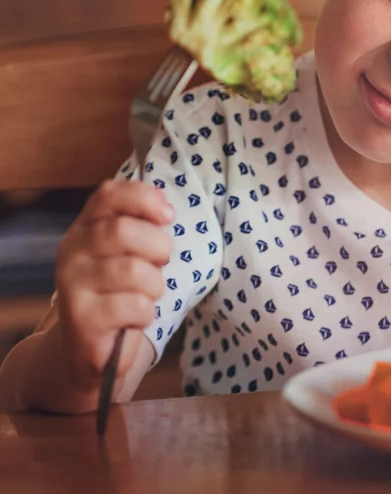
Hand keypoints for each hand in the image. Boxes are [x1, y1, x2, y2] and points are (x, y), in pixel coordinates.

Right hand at [53, 180, 172, 390]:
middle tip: (161, 262)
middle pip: (124, 231)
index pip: (109, 194)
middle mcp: (71, 251)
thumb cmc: (119, 291)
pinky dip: (146, 312)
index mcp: (85, 228)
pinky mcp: (81, 318)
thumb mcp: (129, 252)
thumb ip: (141, 225)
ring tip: (148, 294)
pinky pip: (134, 305)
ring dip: (155, 285)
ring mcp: (72, 285)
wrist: (89, 347)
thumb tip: (165, 208)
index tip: (168, 215)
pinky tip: (136, 317)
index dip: (144, 198)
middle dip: (158, 246)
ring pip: (133, 270)